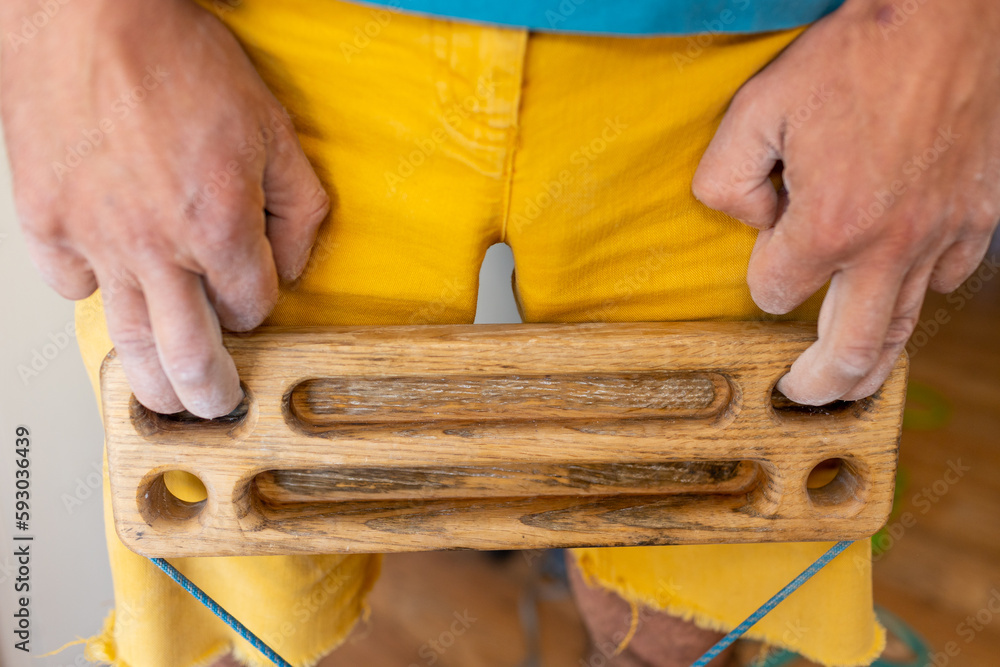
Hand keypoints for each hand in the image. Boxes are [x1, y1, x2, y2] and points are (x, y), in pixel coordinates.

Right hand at [1, 0, 328, 416]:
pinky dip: (91, 294)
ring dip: (153, 383)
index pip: (253, 308)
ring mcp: (97, 240)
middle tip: (218, 406)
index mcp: (221, 228)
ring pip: (128, 342)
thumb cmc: (175, 57)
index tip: (254, 301)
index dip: (260, 309)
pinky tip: (108, 288)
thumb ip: (298, 204)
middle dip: (212, 394)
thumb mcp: (273, 126)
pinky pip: (70, 286)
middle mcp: (158, 248)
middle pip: (190, 356)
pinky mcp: (46, 221)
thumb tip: (294, 261)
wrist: (88, 11)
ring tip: (167, 401)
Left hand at [692, 0, 999, 404]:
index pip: (775, 292)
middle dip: (820, 384)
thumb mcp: (757, 108)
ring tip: (849, 381)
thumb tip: (747, 221)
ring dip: (872, 364)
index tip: (766, 250)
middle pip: (852, 349)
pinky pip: (947, 279)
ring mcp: (942, 236)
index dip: (761, 279)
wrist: (952, 13)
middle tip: (801, 398)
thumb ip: (726, 179)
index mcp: (830, 224)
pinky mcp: (980, 217)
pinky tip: (900, 288)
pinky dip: (918, 293)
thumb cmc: (855, 54)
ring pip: (905, 327)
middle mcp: (891, 245)